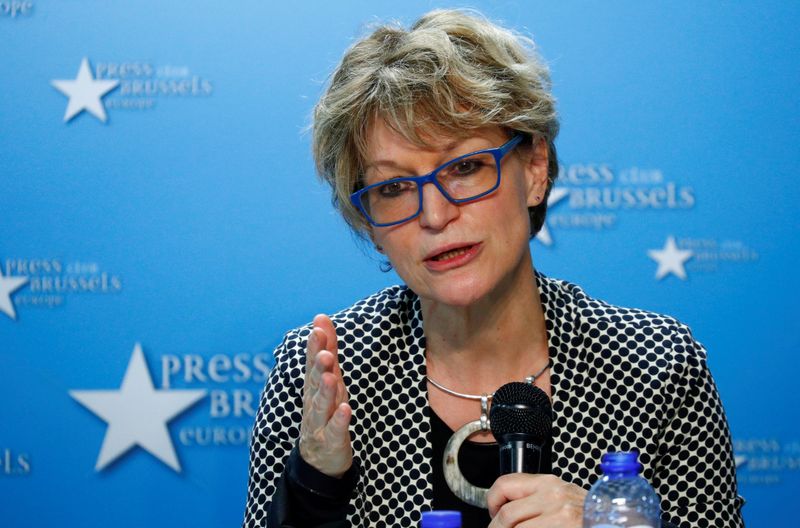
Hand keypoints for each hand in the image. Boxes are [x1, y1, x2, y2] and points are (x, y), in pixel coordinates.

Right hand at [298, 314, 352, 477]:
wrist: (318, 458)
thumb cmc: (325, 410)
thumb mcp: (328, 378)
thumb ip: (327, 348)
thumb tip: (321, 317)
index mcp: (314, 385)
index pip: (313, 362)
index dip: (316, 346)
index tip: (318, 327)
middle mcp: (313, 401)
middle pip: (315, 381)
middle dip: (319, 366)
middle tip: (324, 351)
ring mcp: (320, 422)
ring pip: (322, 405)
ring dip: (326, 390)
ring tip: (331, 376)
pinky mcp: (331, 441)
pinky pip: (335, 430)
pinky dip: (339, 420)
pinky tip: (345, 409)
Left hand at [487, 473, 586, 527]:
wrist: (616, 521)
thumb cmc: (588, 514)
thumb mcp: (560, 497)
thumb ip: (535, 498)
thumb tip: (505, 510)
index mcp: (548, 482)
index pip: (505, 483)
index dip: (492, 500)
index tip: (492, 512)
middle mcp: (553, 496)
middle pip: (507, 513)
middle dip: (496, 527)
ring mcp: (559, 515)